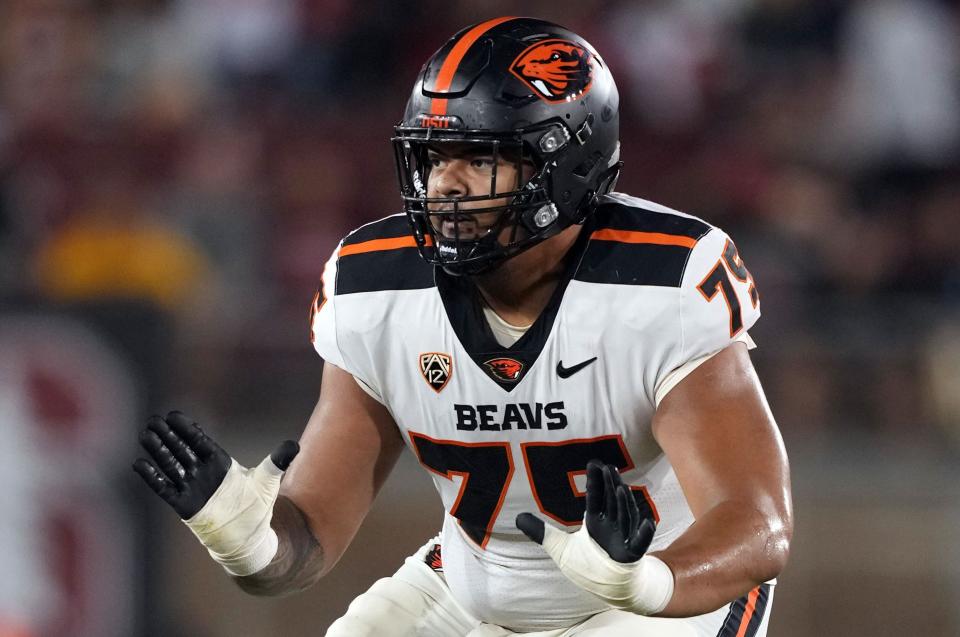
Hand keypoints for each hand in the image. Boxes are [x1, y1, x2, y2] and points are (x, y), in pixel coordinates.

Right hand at [133, 411, 299, 575]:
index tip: (173, 414)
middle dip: (167, 436)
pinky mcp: (185, 506)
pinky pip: (165, 488)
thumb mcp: (268, 481)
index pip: (200, 442)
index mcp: (220, 464)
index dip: (186, 429)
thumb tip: (294, 444)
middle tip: (152, 420)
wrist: (249, 538)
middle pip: (181, 450)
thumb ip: (277, 461)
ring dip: (157, 451)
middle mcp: (204, 474)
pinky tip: (139, 463)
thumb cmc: (257, 508)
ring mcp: (193, 489)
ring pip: (171, 465)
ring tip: (144, 435)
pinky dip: (153, 477)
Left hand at [517, 460, 654, 562]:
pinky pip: (639, 544)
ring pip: (625, 518)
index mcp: (594, 522)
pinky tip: (648, 522)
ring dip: (624, 504)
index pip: (595, 498)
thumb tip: (517, 518)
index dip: (595, 482)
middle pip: (611, 503)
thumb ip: (541, 532)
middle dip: (610, 486)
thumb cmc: (589, 563)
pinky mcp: (631, 556)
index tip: (594, 463)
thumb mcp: (559, 548)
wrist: (612, 586)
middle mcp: (610, 526)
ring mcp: (622, 540)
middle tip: (609, 467)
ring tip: (621, 488)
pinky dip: (644, 534)